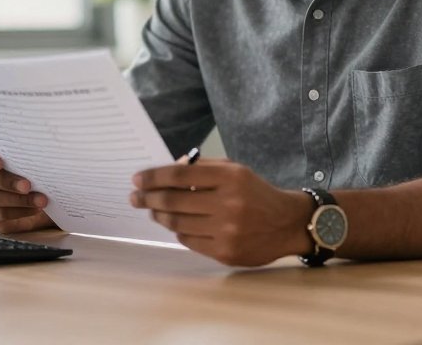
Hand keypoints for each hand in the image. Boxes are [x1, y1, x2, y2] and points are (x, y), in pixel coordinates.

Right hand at [0, 138, 54, 232]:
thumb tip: (38, 152)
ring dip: (17, 199)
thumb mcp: (23, 155)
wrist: (30, 189)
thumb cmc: (24, 165)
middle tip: (27, 185)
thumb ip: (22, 152)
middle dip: (6, 181)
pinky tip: (33, 209)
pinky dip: (18, 211)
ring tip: (39, 200)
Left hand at [130, 158, 311, 266]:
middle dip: (148, 198)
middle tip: (135, 197)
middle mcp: (228, 203)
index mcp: (230, 177)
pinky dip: (177, 231)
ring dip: (159, 215)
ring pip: (177, 223)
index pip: (180, 175)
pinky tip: (175, 224)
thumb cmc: (255, 193)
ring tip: (152, 210)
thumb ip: (202, 168)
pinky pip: (189, 241)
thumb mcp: (234, 170)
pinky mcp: (225, 252)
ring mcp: (227, 231)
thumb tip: (166, 171)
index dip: (154, 177)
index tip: (138, 179)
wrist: (287, 223)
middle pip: (174, 200)